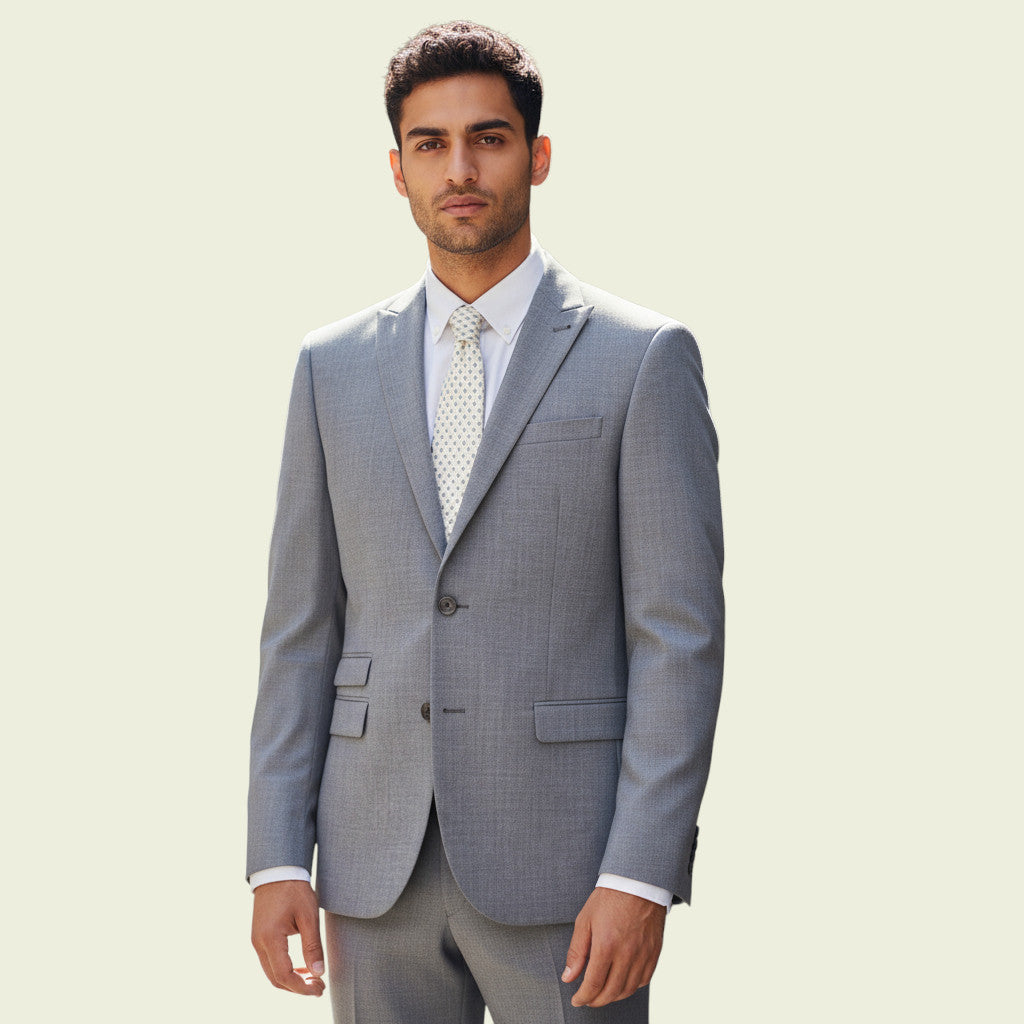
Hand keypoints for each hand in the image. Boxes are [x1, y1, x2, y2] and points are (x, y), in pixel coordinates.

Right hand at [251, 879, 325, 996]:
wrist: (277, 870)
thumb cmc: (294, 889)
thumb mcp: (308, 915)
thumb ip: (312, 945)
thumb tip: (319, 973)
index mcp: (270, 938)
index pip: (284, 975)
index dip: (302, 987)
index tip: (319, 989)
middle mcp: (259, 943)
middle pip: (276, 979)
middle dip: (297, 988)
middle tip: (319, 988)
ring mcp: (257, 940)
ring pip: (272, 972)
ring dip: (291, 980)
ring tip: (313, 979)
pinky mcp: (260, 937)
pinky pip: (270, 962)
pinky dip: (285, 970)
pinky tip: (302, 967)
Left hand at [561, 887, 665, 1007]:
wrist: (638, 881)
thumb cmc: (608, 898)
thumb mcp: (585, 920)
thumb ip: (576, 952)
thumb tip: (568, 978)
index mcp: (606, 945)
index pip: (593, 984)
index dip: (583, 997)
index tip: (577, 1000)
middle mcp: (626, 954)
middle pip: (611, 992)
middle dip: (596, 1001)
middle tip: (588, 999)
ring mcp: (643, 954)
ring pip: (628, 990)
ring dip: (613, 996)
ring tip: (603, 993)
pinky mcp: (654, 952)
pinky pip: (643, 980)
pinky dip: (631, 987)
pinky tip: (622, 982)